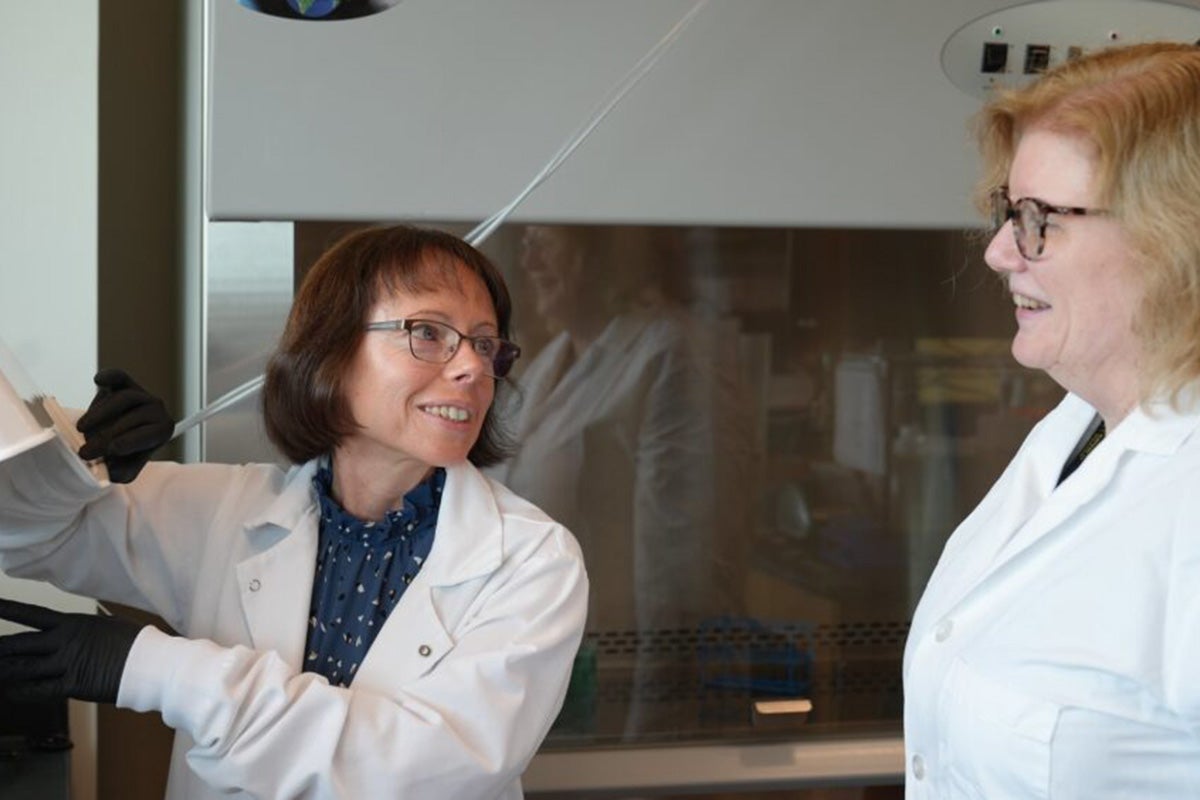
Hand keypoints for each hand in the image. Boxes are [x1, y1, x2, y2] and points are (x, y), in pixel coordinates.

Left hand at [0, 598, 142, 703]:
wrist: (150, 663)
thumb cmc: (134, 643)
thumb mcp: (105, 625)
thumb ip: (82, 629)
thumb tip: (73, 629)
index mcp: (73, 624)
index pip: (32, 614)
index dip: (8, 610)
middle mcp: (64, 642)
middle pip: (19, 644)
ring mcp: (66, 664)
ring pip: (23, 668)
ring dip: (2, 670)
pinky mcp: (72, 685)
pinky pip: (38, 690)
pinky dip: (20, 692)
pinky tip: (9, 691)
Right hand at [76, 368, 174, 482]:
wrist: (118, 436)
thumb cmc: (125, 454)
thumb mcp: (125, 469)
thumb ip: (119, 472)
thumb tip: (107, 471)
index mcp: (162, 430)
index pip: (148, 434)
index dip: (130, 442)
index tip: (111, 450)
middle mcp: (156, 409)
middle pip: (132, 418)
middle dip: (106, 437)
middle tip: (86, 452)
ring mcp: (140, 394)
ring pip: (123, 399)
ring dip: (99, 415)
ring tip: (81, 430)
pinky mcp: (124, 383)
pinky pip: (119, 377)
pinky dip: (110, 376)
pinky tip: (98, 381)